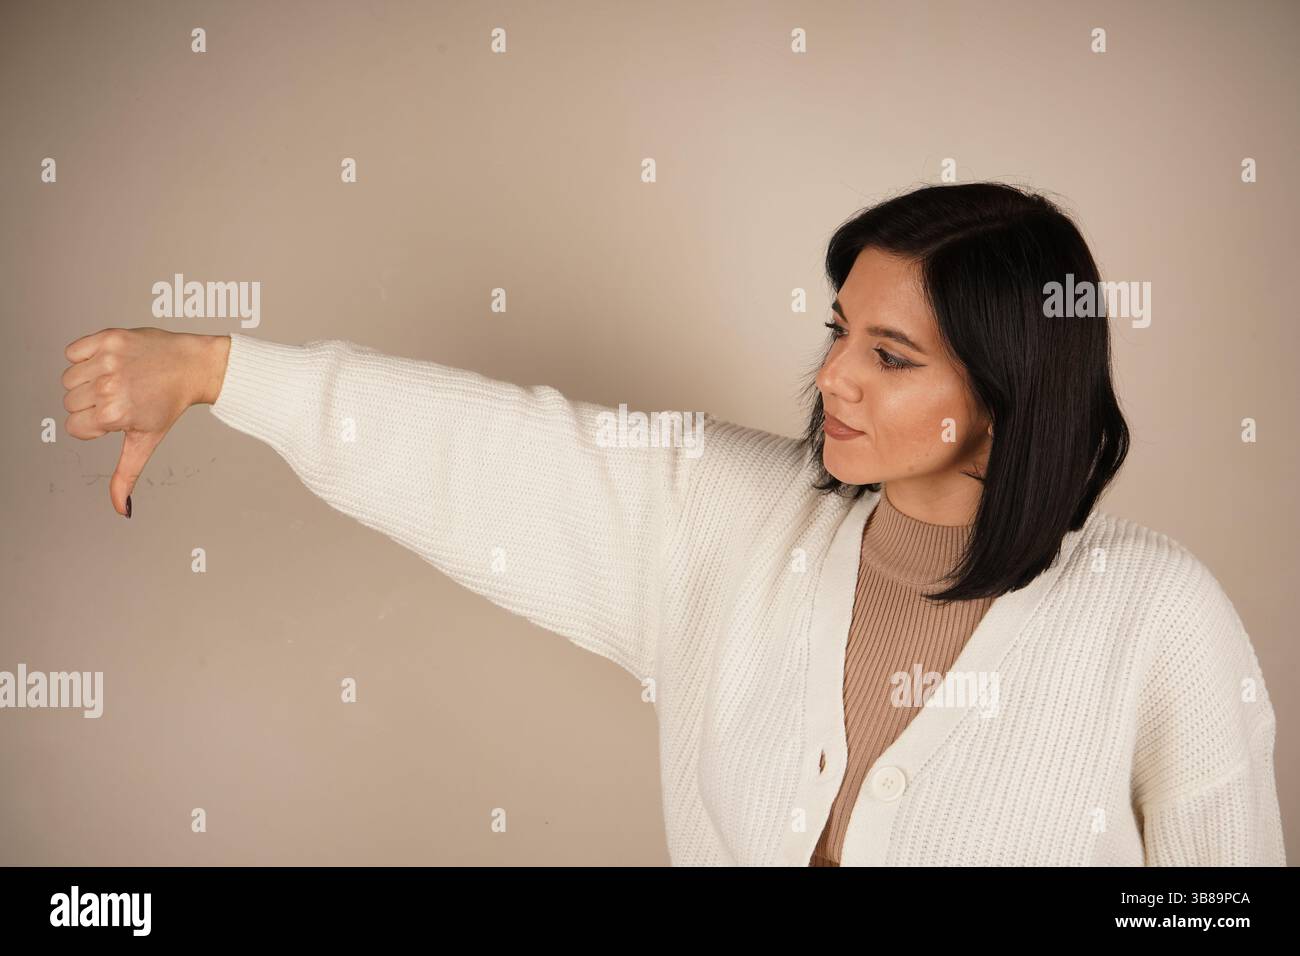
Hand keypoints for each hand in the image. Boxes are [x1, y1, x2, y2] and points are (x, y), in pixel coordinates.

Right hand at [61, 328, 230, 516]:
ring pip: (68, 378)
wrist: (192, 367)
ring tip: (118, 379)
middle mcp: (108, 387)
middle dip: (92, 403)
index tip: (119, 416)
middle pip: (70, 403)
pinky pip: (72, 351)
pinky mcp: (107, 338)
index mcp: (114, 415)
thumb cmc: (169, 405)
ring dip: (88, 380)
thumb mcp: (146, 442)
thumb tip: (122, 509)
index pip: (75, 426)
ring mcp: (107, 361)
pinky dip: (85, 356)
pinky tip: (112, 362)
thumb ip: (126, 475)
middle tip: (124, 396)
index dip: (95, 425)